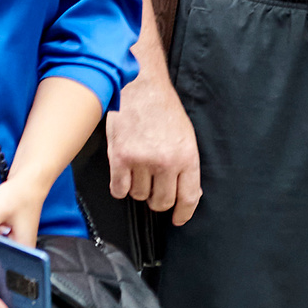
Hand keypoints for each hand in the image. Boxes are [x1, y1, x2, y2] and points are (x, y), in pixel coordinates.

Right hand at [108, 72, 201, 224]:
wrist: (140, 88)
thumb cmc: (164, 110)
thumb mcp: (186, 136)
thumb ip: (186, 164)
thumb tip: (188, 193)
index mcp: (187, 156)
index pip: (189, 196)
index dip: (184, 213)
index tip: (179, 219)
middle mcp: (165, 162)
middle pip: (161, 202)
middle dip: (159, 201)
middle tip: (155, 190)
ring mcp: (141, 161)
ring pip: (138, 196)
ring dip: (138, 189)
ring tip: (140, 171)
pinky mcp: (119, 159)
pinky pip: (119, 190)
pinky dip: (120, 187)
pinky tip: (124, 174)